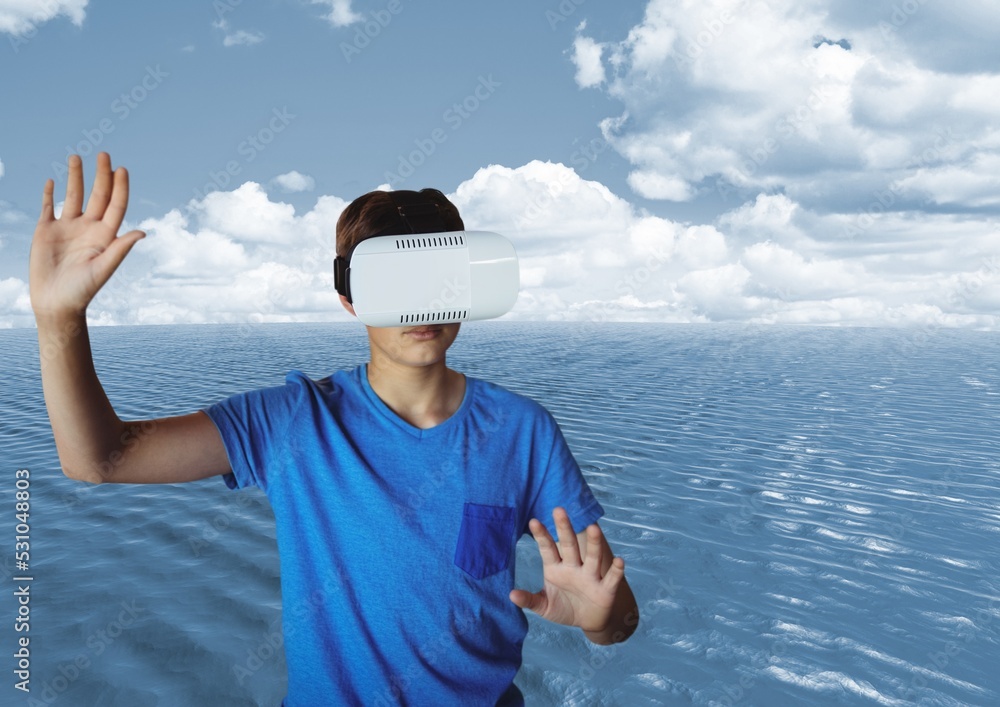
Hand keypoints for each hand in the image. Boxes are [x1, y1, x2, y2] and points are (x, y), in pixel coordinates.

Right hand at [29, 152, 144, 318]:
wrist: (56, 303)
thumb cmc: (83, 291)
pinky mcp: (46, 231)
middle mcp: (88, 228)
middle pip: (97, 196)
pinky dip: (50, 194)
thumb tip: (143, 232)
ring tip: (77, 157)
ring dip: (75, 177)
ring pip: (73, 196)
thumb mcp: (104, 268)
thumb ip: (120, 248)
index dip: (120, 187)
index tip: (122, 169)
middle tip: (104, 153)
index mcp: (105, 236)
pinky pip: (48, 207)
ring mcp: (67, 228)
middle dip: (101, 175)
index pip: (115, 205)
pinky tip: (53, 181)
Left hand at [509, 507, 625, 635]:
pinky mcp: (606, 589)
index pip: (547, 549)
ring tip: (593, 528)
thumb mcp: (544, 606)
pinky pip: (612, 578)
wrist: (588, 621)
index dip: (541, 536)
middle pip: (569, 545)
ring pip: (592, 556)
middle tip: (559, 510)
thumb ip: (530, 600)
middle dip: (564, 529)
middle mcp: (574, 567)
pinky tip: (619, 561)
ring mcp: (590, 576)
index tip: (533, 521)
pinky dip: (616, 570)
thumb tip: (511, 595)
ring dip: (593, 543)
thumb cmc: (564, 608)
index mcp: (556, 568)